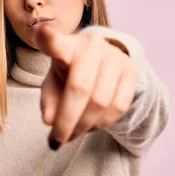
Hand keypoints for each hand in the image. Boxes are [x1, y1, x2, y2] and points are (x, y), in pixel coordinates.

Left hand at [36, 26, 138, 149]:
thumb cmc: (71, 72)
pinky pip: (118, 107)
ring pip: (101, 101)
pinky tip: (90, 126)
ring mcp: (115, 58)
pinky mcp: (132, 72)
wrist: (105, 61)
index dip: (49, 39)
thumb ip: (49, 99)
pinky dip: (101, 123)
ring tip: (71, 135)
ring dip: (83, 126)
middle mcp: (93, 46)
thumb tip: (49, 120)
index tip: (42, 33)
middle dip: (67, 121)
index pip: (56, 42)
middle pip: (80, 87)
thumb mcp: (54, 81)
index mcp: (67, 44)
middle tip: (56, 142)